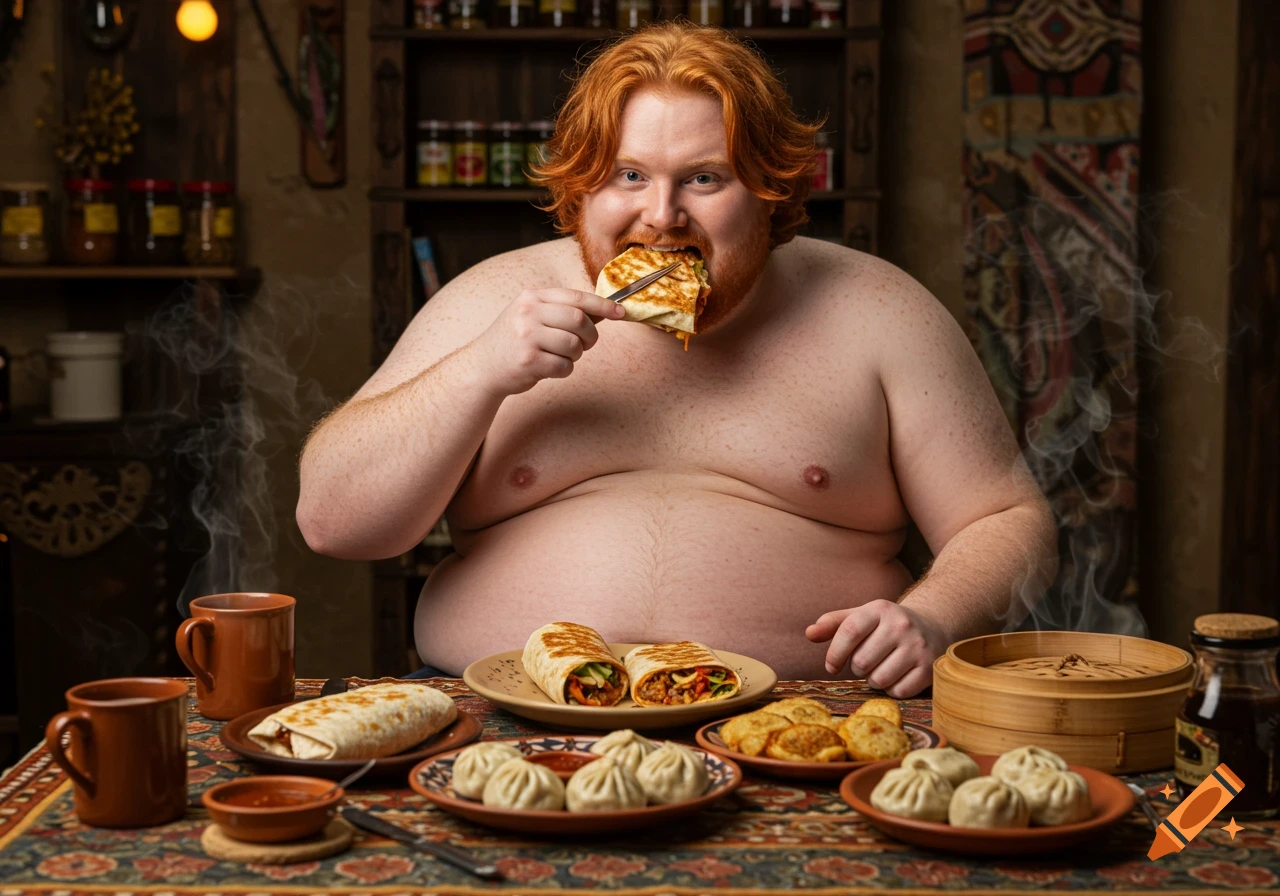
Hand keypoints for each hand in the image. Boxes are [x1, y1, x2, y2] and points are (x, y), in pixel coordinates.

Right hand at [474, 288, 625, 396]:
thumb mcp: (531, 317)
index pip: (576, 297)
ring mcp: (526, 336)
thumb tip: (603, 311)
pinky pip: (564, 366)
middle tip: (585, 344)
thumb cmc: (513, 342)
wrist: (481, 368)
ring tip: (560, 357)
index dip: (602, 305)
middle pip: (579, 320)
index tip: (621, 312)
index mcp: (531, 298)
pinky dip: (564, 370)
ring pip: (574, 345)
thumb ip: (562, 312)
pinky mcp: (528, 361)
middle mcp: (528, 313)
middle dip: (589, 336)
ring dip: (575, 355)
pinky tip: (549, 369)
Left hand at [805, 600, 947, 697]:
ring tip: (880, 669)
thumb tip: (809, 633)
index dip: (834, 653)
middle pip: (861, 662)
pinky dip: (892, 690)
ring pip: (879, 679)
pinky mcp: (929, 667)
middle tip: (866, 662)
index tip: (831, 666)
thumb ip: (833, 624)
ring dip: (873, 680)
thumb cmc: (886, 625)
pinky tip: (896, 676)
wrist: (932, 627)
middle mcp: (901, 625)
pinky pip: (899, 691)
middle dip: (857, 668)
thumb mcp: (861, 617)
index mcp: (879, 609)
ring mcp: (918, 646)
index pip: (849, 631)